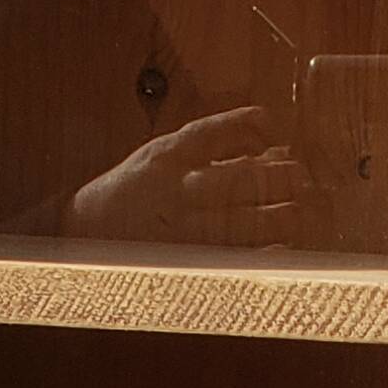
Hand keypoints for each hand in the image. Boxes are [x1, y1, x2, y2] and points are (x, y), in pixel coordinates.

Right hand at [61, 104, 317, 245]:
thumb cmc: (135, 191)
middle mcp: (178, 191)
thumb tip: (269, 147)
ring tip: (299, 209)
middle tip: (299, 175)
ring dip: (279, 215)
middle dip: (276, 176)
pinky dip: (263, 254)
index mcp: (167, 157)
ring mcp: (185, 229)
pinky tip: (282, 247)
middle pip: (238, 179)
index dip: (247, 125)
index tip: (269, 124)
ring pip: (243, 221)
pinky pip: (236, 259)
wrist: (89, 233)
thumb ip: (210, 149)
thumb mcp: (162, 155)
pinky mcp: (191, 263)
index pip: (213, 132)